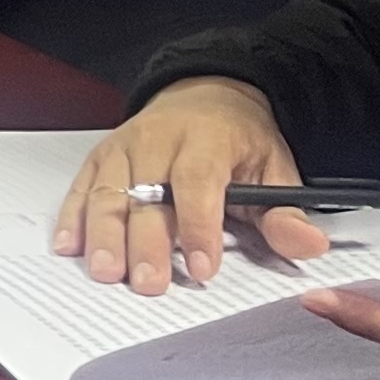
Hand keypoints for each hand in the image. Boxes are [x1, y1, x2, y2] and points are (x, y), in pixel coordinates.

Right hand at [54, 77, 330, 292]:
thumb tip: (309, 246)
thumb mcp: (275, 169)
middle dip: (145, 242)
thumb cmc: (239, 141)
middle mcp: (158, 139)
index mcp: (207, 138)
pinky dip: (73, 218)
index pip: (197, 182)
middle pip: (145, 193)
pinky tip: (70, 246)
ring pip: (107, 193)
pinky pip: (81, 188)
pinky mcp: (100, 157)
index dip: (199, 226)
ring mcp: (124, 148)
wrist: (206, 95)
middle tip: (149, 283)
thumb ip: (285, 214)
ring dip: (104, 235)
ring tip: (107, 272)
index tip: (204, 268)